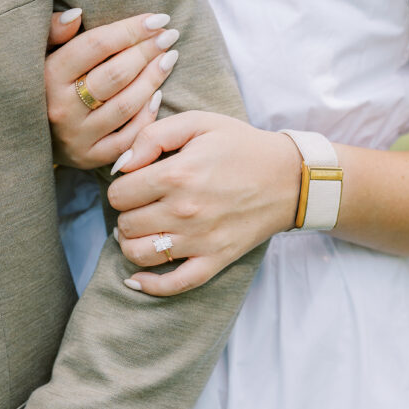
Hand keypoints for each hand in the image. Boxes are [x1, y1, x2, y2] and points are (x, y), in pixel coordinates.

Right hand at [45, 10, 179, 168]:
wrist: (23, 136)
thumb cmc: (39, 85)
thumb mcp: (38, 53)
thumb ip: (53, 31)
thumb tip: (77, 14)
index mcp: (47, 76)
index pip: (96, 45)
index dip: (130, 29)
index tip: (157, 18)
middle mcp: (61, 108)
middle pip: (116, 74)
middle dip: (148, 51)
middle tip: (169, 35)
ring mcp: (76, 136)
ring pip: (126, 104)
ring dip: (153, 78)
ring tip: (169, 57)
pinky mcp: (89, 157)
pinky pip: (128, 136)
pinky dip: (148, 115)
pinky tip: (158, 94)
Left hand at [107, 112, 301, 295]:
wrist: (290, 177)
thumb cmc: (241, 146)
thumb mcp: (198, 122)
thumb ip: (152, 135)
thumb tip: (122, 164)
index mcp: (177, 175)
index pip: (118, 193)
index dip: (121, 185)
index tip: (135, 181)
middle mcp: (184, 212)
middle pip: (125, 224)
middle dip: (126, 212)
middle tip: (141, 203)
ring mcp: (200, 241)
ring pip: (138, 254)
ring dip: (132, 243)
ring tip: (141, 229)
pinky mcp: (215, 260)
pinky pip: (173, 284)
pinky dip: (149, 285)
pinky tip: (137, 277)